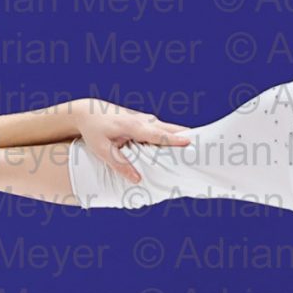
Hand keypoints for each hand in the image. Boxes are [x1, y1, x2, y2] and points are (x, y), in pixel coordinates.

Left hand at [73, 101, 192, 183]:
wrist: (87, 112)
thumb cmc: (94, 132)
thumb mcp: (102, 150)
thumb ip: (120, 164)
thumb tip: (137, 180)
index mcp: (133, 126)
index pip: (157, 134)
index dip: (173, 138)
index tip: (189, 142)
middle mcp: (142, 120)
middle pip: (169, 128)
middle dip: (186, 135)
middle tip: (205, 144)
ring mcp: (145, 118)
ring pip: (168, 127)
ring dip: (183, 135)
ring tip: (200, 146)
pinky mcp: (145, 120)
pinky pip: (163, 128)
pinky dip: (174, 134)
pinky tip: (184, 143)